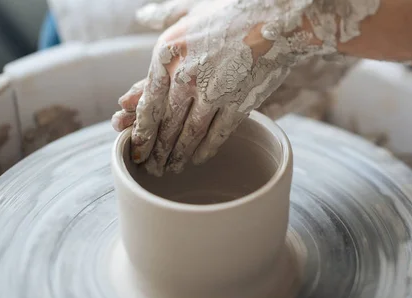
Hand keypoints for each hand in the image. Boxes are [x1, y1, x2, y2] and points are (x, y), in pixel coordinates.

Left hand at [112, 0, 353, 175]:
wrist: (276, 18)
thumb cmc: (231, 10)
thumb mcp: (190, 7)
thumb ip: (163, 15)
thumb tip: (142, 15)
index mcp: (167, 55)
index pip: (147, 104)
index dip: (140, 132)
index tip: (135, 148)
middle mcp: (185, 78)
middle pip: (165, 125)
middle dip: (156, 150)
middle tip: (151, 167)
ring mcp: (213, 94)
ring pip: (189, 134)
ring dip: (178, 155)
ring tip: (172, 168)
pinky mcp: (238, 104)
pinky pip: (218, 134)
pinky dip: (206, 150)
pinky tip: (199, 159)